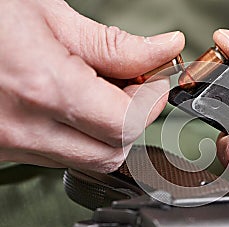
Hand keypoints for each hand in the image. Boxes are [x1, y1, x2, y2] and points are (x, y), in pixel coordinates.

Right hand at [0, 0, 183, 171]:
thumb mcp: (51, 15)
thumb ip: (116, 45)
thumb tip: (163, 51)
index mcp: (41, 87)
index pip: (125, 124)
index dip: (150, 102)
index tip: (153, 81)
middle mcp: (24, 127)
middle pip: (112, 153)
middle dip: (133, 120)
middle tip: (130, 86)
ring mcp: (11, 144)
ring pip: (90, 160)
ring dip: (108, 129)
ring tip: (98, 90)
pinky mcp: (6, 149)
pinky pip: (61, 156)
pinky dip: (81, 134)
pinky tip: (73, 103)